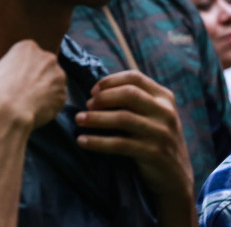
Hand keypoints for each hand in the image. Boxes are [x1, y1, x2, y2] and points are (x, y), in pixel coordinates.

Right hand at [0, 40, 66, 131]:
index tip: (20, 76)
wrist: (6, 110)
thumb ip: (15, 66)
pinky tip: (37, 109)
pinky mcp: (63, 95)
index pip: (30, 54)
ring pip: (54, 82)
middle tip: (27, 89)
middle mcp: (47, 58)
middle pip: (46, 66)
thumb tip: (18, 74)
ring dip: (46, 89)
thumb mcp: (0, 67)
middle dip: (39, 76)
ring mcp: (58, 76)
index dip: (25, 67)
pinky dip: (50, 104)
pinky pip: (57, 98)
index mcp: (29, 47)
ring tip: (31, 101)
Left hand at [76, 71, 192, 197]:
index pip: (134, 77)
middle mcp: (165, 112)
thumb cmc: (154, 139)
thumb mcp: (152, 115)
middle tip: (87, 106)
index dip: (110, 81)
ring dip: (96, 118)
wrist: (174, 177)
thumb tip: (95, 92)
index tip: (93, 91)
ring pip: (123, 118)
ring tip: (79, 119)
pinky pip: (120, 144)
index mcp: (164, 98)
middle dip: (103, 98)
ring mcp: (161, 133)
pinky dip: (97, 142)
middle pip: (128, 93)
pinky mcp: (154, 153)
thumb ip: (133, 101)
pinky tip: (82, 141)